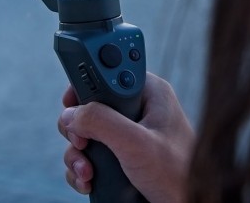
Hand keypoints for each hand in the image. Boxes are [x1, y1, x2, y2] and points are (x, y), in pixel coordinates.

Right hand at [57, 72, 194, 202]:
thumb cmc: (179, 175)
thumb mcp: (137, 144)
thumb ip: (101, 122)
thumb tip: (71, 115)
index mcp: (148, 92)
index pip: (109, 69)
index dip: (87, 82)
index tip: (70, 102)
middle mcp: (137, 109)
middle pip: (89, 104)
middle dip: (78, 128)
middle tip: (82, 143)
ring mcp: (127, 133)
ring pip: (85, 132)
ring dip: (77, 154)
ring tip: (87, 173)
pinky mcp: (121, 155)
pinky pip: (89, 154)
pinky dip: (82, 168)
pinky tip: (89, 180)